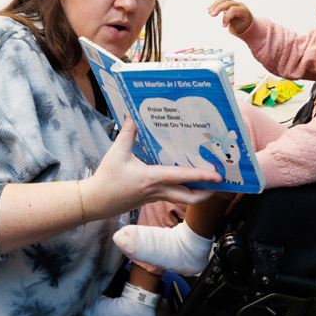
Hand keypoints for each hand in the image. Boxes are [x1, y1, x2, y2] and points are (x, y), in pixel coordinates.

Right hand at [85, 119, 221, 217]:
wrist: (96, 202)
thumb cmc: (107, 178)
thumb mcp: (117, 152)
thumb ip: (128, 132)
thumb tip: (134, 114)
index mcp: (152, 178)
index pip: (181, 177)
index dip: (201, 176)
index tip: (216, 175)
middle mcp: (157, 190)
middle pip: (189, 197)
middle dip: (207, 193)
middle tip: (219, 184)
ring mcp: (155, 197)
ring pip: (182, 199)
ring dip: (197, 193)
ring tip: (208, 184)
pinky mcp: (151, 199)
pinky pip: (172, 196)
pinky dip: (183, 191)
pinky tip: (186, 182)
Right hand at [208, 0, 253, 34]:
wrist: (247, 23)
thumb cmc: (243, 26)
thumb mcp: (239, 28)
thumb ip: (232, 23)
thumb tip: (225, 18)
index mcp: (244, 11)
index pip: (233, 10)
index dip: (226, 17)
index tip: (223, 26)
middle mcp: (240, 5)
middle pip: (228, 3)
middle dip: (218, 8)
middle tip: (211, 15)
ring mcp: (235, 3)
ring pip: (224, 0)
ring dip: (215, 5)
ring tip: (209, 12)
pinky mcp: (230, 3)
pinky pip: (222, 1)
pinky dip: (216, 4)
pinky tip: (210, 9)